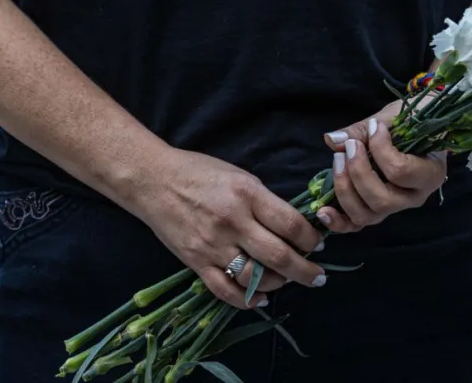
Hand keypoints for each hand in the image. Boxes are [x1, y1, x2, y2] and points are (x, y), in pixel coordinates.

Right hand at [131, 147, 326, 309]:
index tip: (318, 244)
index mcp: (247, 194)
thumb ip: (265, 201)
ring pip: (256, 278)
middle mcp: (232, 221)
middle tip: (317, 276)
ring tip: (287, 281)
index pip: (291, 225)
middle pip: (279, 256)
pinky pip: (225, 290)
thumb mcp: (239, 175)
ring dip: (279, 284)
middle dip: (305, 271)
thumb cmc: (199, 172)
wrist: (153, 180)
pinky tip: (259, 297)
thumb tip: (293, 227)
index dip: (311, 239)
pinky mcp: (196, 262)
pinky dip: (247, 299)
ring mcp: (213, 245)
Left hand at [318, 101, 447, 232]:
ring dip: (345, 188)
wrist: (419, 128)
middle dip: (358, 171)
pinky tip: (322, 211)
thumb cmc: (411, 121)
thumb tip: (332, 140)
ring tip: (338, 160)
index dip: (380, 149)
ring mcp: (394, 207)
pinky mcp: (376, 210)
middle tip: (350, 146)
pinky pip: (357, 224)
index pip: (400, 172)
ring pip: (367, 215)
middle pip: (381, 200)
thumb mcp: (392, 118)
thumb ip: (363, 129)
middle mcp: (414, 197)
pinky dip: (338, 222)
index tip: (375, 127)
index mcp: (429, 174)